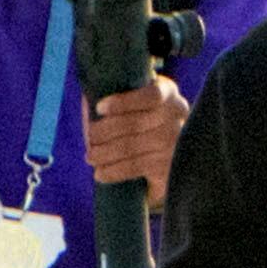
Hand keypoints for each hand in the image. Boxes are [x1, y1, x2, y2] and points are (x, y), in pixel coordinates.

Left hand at [87, 77, 187, 199]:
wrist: (168, 159)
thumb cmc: (140, 124)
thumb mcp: (132, 104)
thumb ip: (114, 98)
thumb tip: (88, 101)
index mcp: (168, 94)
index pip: (150, 96)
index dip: (122, 102)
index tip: (99, 108)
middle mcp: (177, 118)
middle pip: (135, 123)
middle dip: (105, 130)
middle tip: (90, 137)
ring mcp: (176, 145)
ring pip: (131, 147)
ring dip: (104, 152)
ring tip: (90, 156)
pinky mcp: (170, 168)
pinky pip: (135, 167)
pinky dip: (113, 171)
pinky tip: (100, 173)